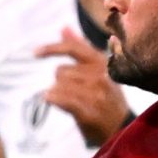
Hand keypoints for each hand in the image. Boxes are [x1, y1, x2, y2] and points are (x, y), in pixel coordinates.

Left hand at [37, 28, 129, 145]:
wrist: (122, 129)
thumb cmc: (106, 98)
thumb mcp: (98, 69)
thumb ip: (80, 48)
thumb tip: (64, 28)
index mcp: (102, 62)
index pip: (74, 48)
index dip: (52, 48)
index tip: (35, 53)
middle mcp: (100, 75)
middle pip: (60, 71)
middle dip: (61, 82)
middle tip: (76, 93)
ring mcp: (96, 94)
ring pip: (58, 85)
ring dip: (59, 93)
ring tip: (74, 102)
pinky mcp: (89, 111)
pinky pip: (60, 98)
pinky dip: (52, 100)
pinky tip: (54, 102)